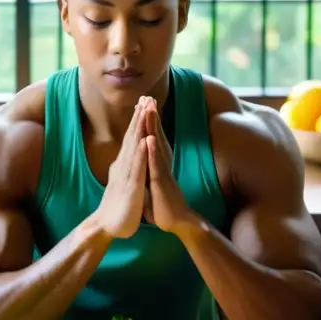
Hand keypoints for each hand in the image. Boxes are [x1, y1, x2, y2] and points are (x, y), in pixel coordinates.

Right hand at [93, 99, 148, 239]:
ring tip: (145, 110)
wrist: (107, 225)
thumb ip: (126, 168)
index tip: (144, 102)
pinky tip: (146, 140)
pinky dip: (142, 153)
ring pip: (134, 147)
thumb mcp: (124, 181)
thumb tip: (128, 157)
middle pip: (133, 136)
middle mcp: (124, 165)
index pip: (133, 138)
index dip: (138, 120)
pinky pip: (137, 168)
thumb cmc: (118, 204)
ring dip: (140, 128)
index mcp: (125, 164)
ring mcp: (127, 174)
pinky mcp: (131, 187)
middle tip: (145, 96)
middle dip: (139, 116)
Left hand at [141, 99, 195, 233]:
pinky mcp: (161, 184)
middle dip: (151, 116)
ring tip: (148, 109)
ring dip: (152, 127)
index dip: (147, 120)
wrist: (177, 222)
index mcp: (158, 163)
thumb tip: (146, 159)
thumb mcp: (155, 182)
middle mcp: (162, 164)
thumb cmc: (165, 203)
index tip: (142, 103)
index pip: (152, 138)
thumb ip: (151, 169)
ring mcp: (162, 173)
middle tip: (147, 96)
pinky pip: (156, 166)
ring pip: (156, 146)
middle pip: (156, 136)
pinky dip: (152, 153)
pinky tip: (149, 140)